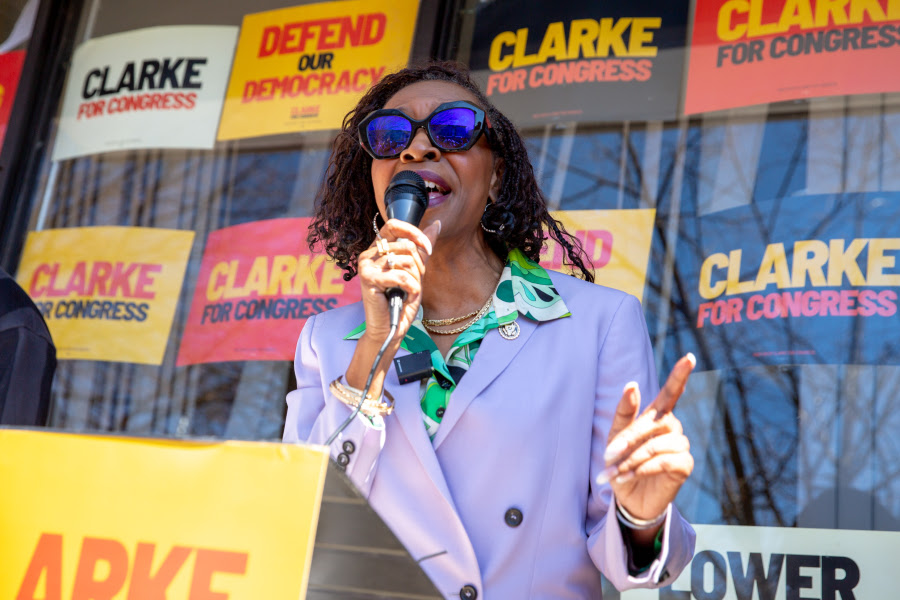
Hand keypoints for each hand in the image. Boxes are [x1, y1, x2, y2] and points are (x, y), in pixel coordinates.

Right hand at [357, 218, 440, 342]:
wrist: (391, 327)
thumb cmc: (402, 300)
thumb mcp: (416, 270)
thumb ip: (422, 248)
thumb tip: (436, 224)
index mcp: (377, 249)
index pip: (394, 225)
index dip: (414, 234)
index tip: (428, 249)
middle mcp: (368, 254)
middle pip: (405, 246)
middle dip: (419, 266)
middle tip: (414, 282)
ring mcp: (366, 266)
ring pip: (405, 260)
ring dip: (415, 279)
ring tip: (407, 291)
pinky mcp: (368, 279)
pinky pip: (401, 276)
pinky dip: (411, 288)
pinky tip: (407, 296)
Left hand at [601, 353, 695, 522]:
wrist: (628, 497)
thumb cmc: (622, 462)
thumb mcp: (615, 436)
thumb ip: (624, 412)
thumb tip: (633, 384)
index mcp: (657, 415)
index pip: (671, 392)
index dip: (680, 374)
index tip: (690, 356)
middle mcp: (673, 427)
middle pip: (652, 424)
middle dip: (628, 441)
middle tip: (608, 456)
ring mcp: (681, 446)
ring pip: (655, 446)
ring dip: (631, 460)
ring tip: (615, 473)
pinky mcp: (685, 465)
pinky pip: (664, 461)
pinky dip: (642, 469)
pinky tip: (627, 478)